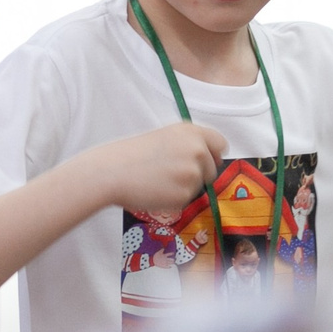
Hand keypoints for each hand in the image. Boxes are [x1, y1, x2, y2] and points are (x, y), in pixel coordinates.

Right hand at [88, 122, 228, 219]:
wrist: (112, 171)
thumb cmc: (132, 154)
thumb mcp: (165, 137)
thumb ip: (189, 144)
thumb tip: (210, 158)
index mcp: (191, 132)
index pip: (220, 143)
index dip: (214, 154)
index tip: (207, 161)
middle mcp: (197, 150)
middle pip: (212, 168)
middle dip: (198, 173)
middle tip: (171, 173)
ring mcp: (193, 173)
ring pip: (199, 185)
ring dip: (184, 186)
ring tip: (158, 180)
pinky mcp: (186, 194)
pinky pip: (186, 199)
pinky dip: (174, 198)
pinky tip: (156, 190)